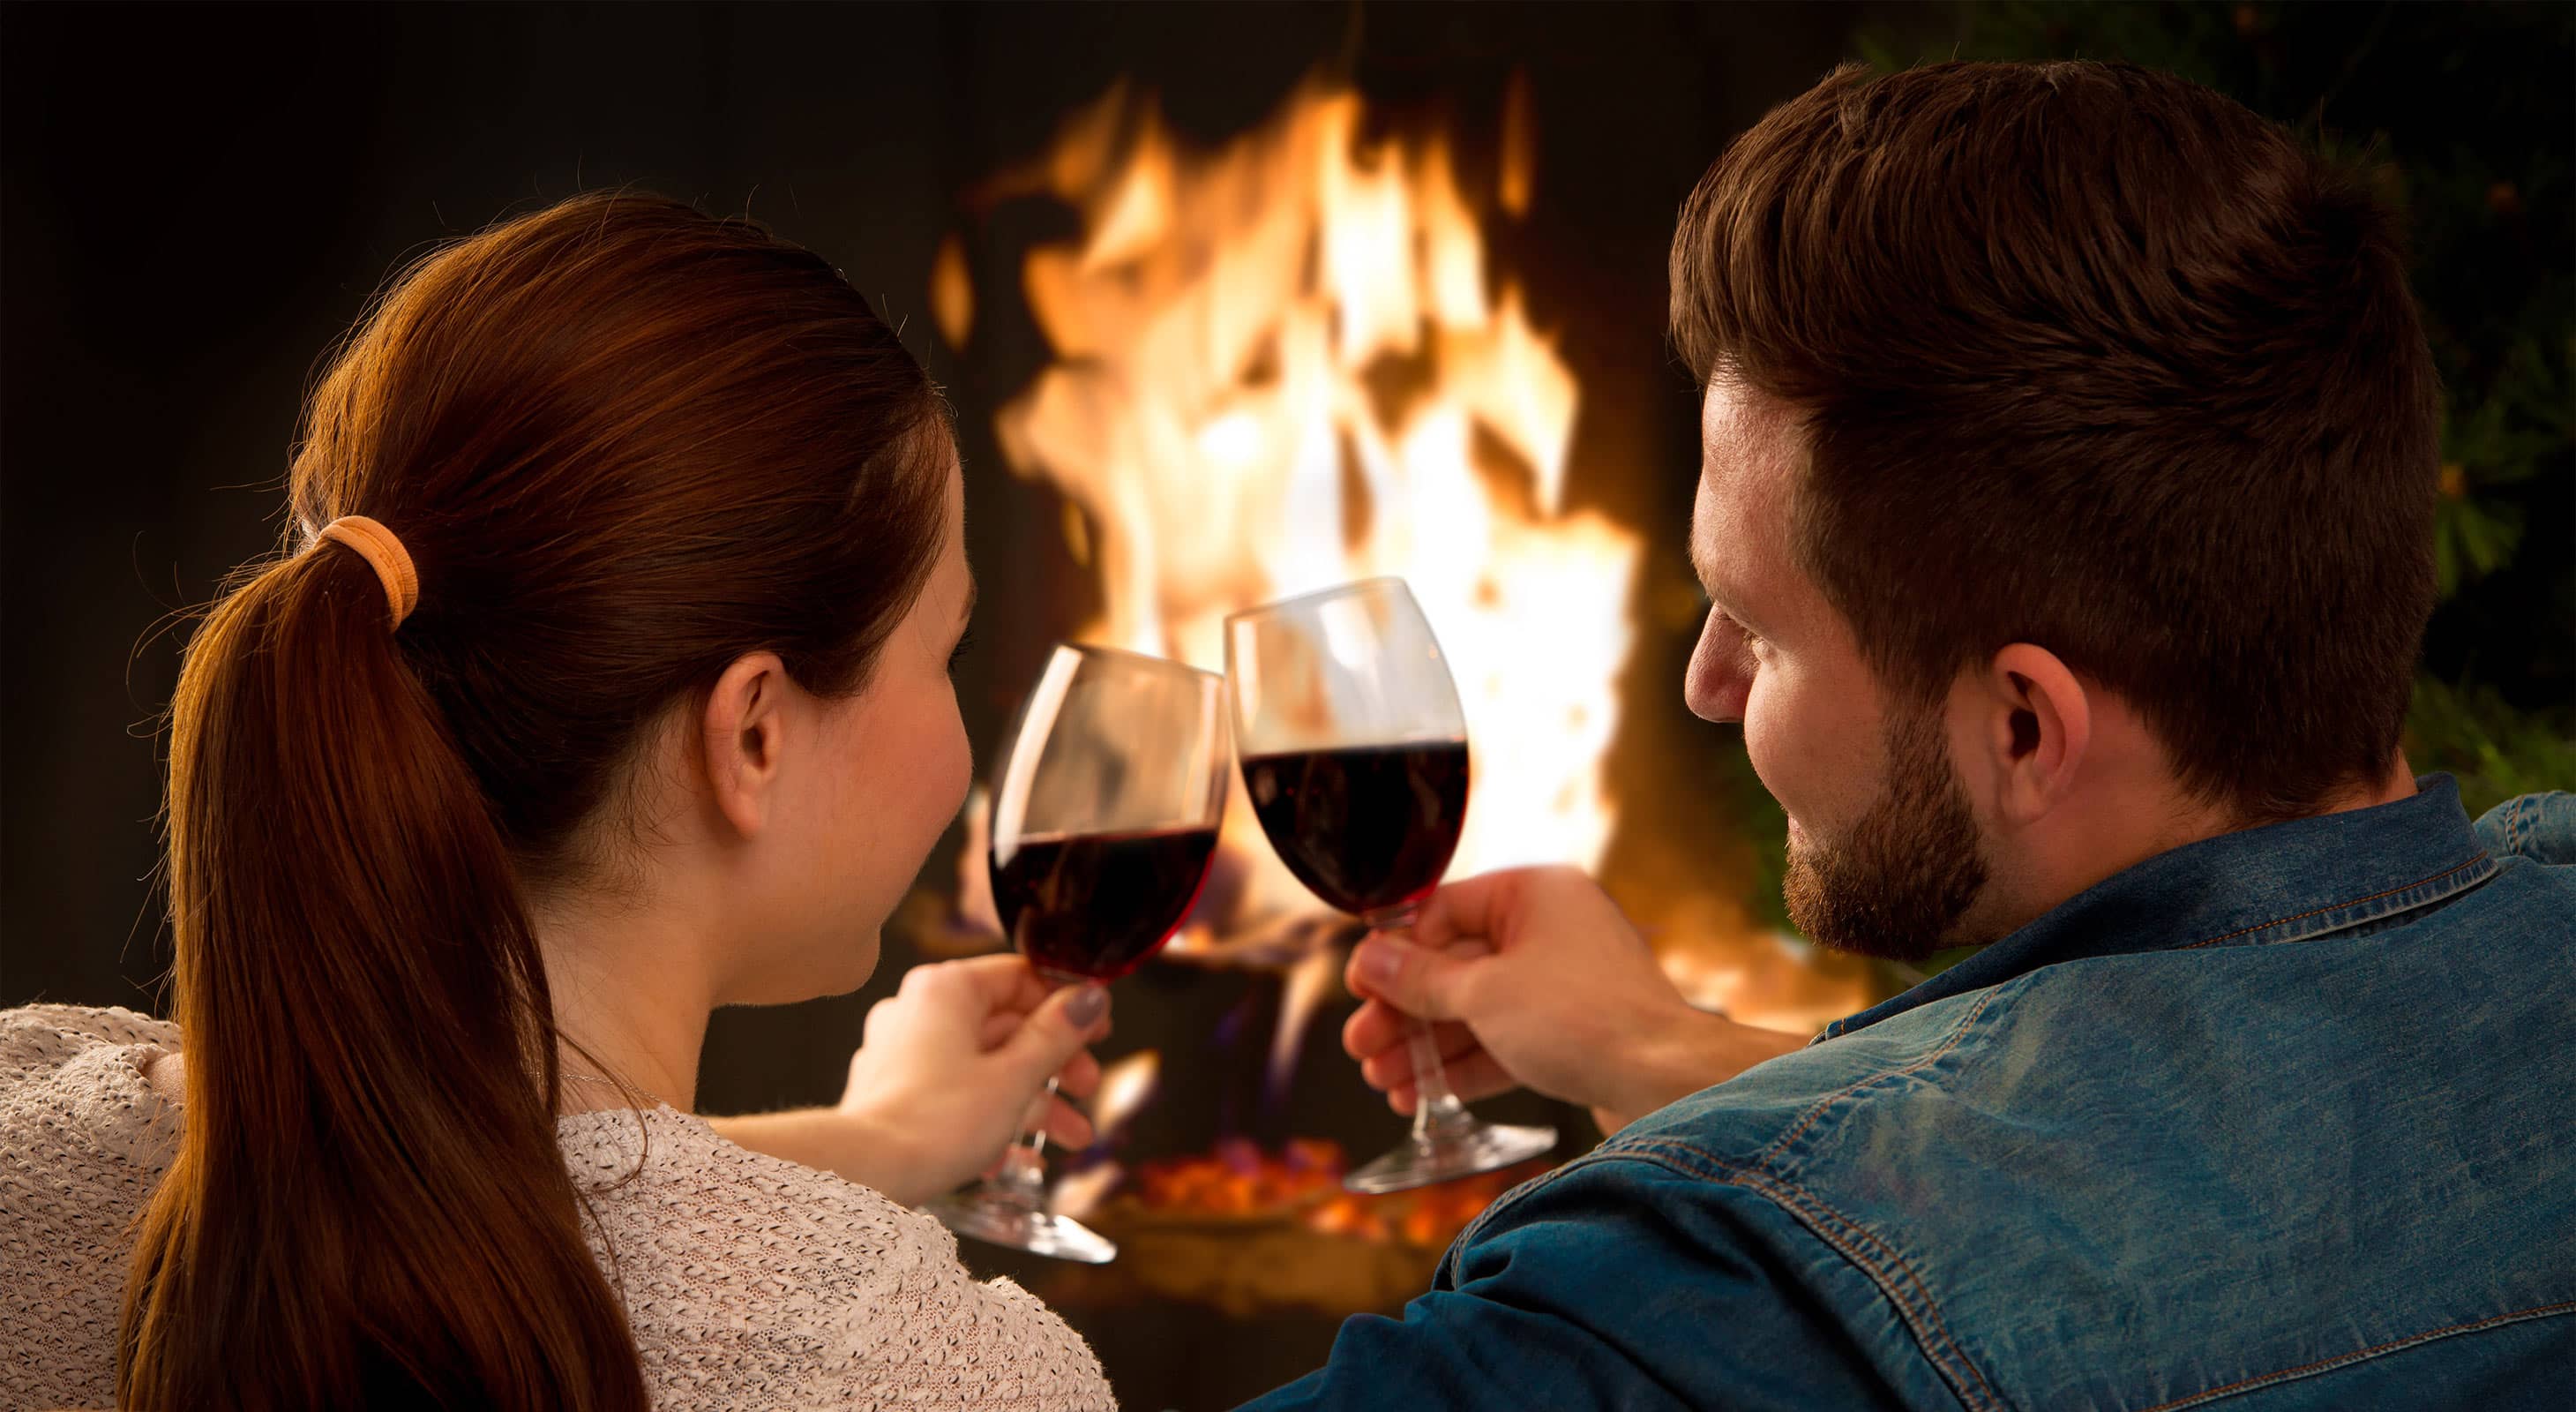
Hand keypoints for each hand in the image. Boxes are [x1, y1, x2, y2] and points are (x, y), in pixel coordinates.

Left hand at [714, 955, 1107, 1206]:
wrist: (865, 1174)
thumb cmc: (935, 1122)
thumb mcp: (1015, 1076)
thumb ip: (1057, 1034)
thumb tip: (1089, 999)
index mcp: (945, 990)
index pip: (1019, 977)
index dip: (1065, 1004)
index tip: (1097, 1028)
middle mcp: (917, 1012)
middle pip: (1005, 1026)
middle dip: (1055, 1066)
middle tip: (1086, 1086)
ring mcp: (901, 1053)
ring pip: (983, 1066)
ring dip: (1032, 1101)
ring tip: (1070, 1138)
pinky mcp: (892, 1093)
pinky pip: (954, 1096)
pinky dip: (990, 1119)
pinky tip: (1020, 1158)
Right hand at [1342, 865, 1804, 1132]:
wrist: (1666, 1082)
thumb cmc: (1583, 1019)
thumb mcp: (1484, 993)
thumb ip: (1421, 978)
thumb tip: (1371, 958)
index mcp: (1535, 893)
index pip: (1444, 911)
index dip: (1396, 952)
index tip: (1360, 987)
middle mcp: (1551, 929)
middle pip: (1455, 965)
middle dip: (1405, 1012)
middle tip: (1361, 1045)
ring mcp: (1563, 983)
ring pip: (1476, 1010)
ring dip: (1426, 1046)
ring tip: (1383, 1081)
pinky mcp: (1572, 1032)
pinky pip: (1504, 1040)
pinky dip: (1464, 1066)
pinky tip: (1421, 1094)